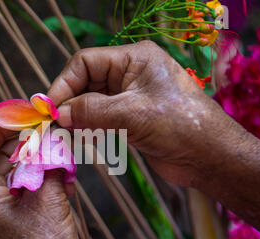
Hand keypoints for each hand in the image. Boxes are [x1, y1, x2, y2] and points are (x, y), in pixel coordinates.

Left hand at [0, 122, 89, 238]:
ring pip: (16, 173)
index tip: (21, 116)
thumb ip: (46, 164)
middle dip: (23, 143)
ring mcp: (2, 211)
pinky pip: (27, 188)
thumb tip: (51, 140)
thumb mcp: (47, 199)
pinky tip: (65, 176)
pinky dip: (44, 178)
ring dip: (38, 160)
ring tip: (60, 150)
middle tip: (47, 129)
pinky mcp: (19, 218)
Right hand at [47, 41, 246, 186]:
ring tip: (65, 133)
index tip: (49, 108)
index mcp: (134, 59)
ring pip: (91, 102)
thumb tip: (58, 113)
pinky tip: (80, 138)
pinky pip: (100, 118)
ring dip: (77, 117)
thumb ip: (92, 111)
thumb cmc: (180, 126)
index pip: (85, 63)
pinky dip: (88, 127)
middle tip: (53, 124)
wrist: (210, 158)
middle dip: (70, 103)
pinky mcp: (129, 119)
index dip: (64, 83)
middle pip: (86, 82)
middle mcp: (129, 74)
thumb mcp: (132, 114)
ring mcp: (129, 97)